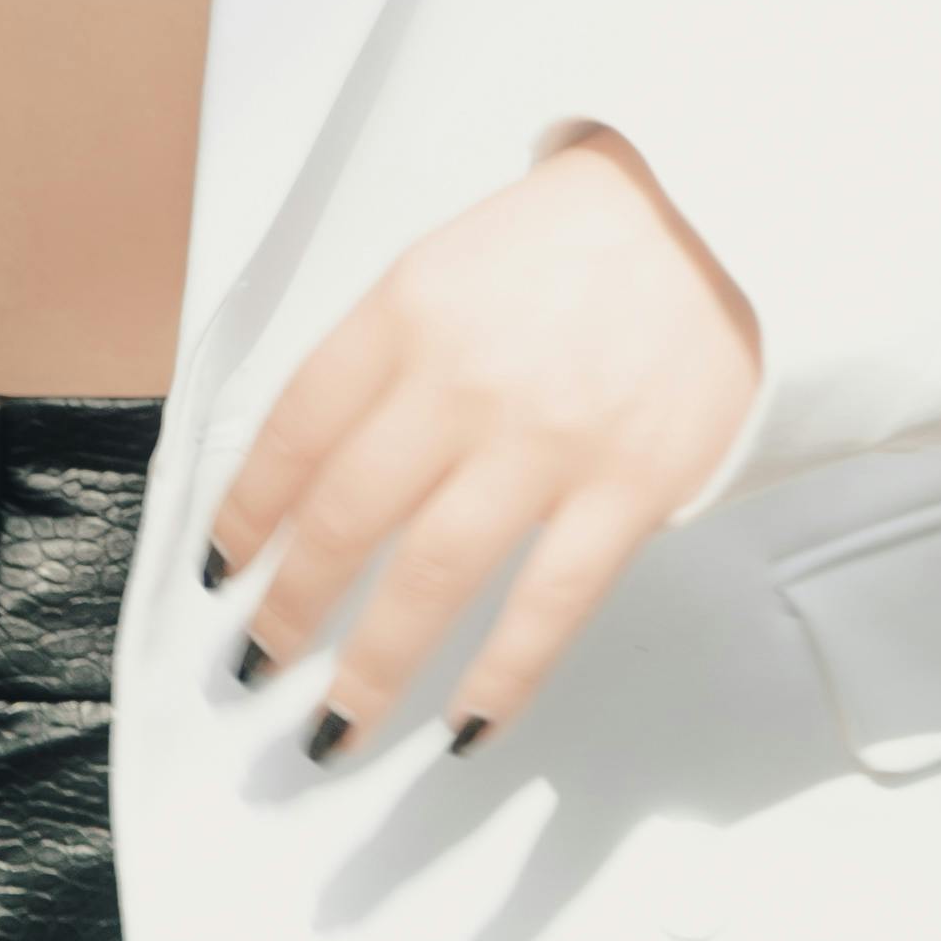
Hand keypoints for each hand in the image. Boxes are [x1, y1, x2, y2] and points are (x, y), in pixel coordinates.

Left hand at [202, 127, 762, 754]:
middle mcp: (464, 378)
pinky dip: (502, 676)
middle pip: (346, 515)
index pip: (295, 429)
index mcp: (407, 310)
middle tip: (259, 660)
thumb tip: (311, 470)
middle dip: (290, 607)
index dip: (246, 512)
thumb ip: (381, 359)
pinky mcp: (630, 487)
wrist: (718, 216)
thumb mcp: (447, 266)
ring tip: (335, 723)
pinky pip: (550, 603)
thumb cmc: (581, 239)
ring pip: (433, 577)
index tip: (223, 566)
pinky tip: (466, 722)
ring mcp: (548, 439)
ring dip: (372, 666)